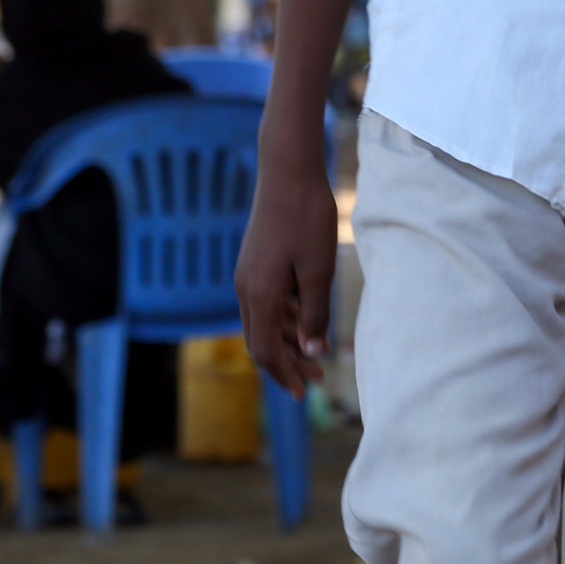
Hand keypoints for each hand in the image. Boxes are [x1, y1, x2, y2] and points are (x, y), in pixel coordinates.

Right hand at [235, 152, 337, 394]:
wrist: (288, 171)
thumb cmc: (307, 217)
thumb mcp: (318, 269)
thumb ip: (314, 312)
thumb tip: (312, 351)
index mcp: (260, 294)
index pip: (265, 351)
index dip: (284, 374)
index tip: (303, 392)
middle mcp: (246, 288)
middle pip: (261, 341)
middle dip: (286, 363)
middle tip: (315, 379)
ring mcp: (247, 274)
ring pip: (263, 322)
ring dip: (287, 341)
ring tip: (315, 353)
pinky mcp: (254, 262)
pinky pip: (265, 302)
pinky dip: (283, 318)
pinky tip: (304, 320)